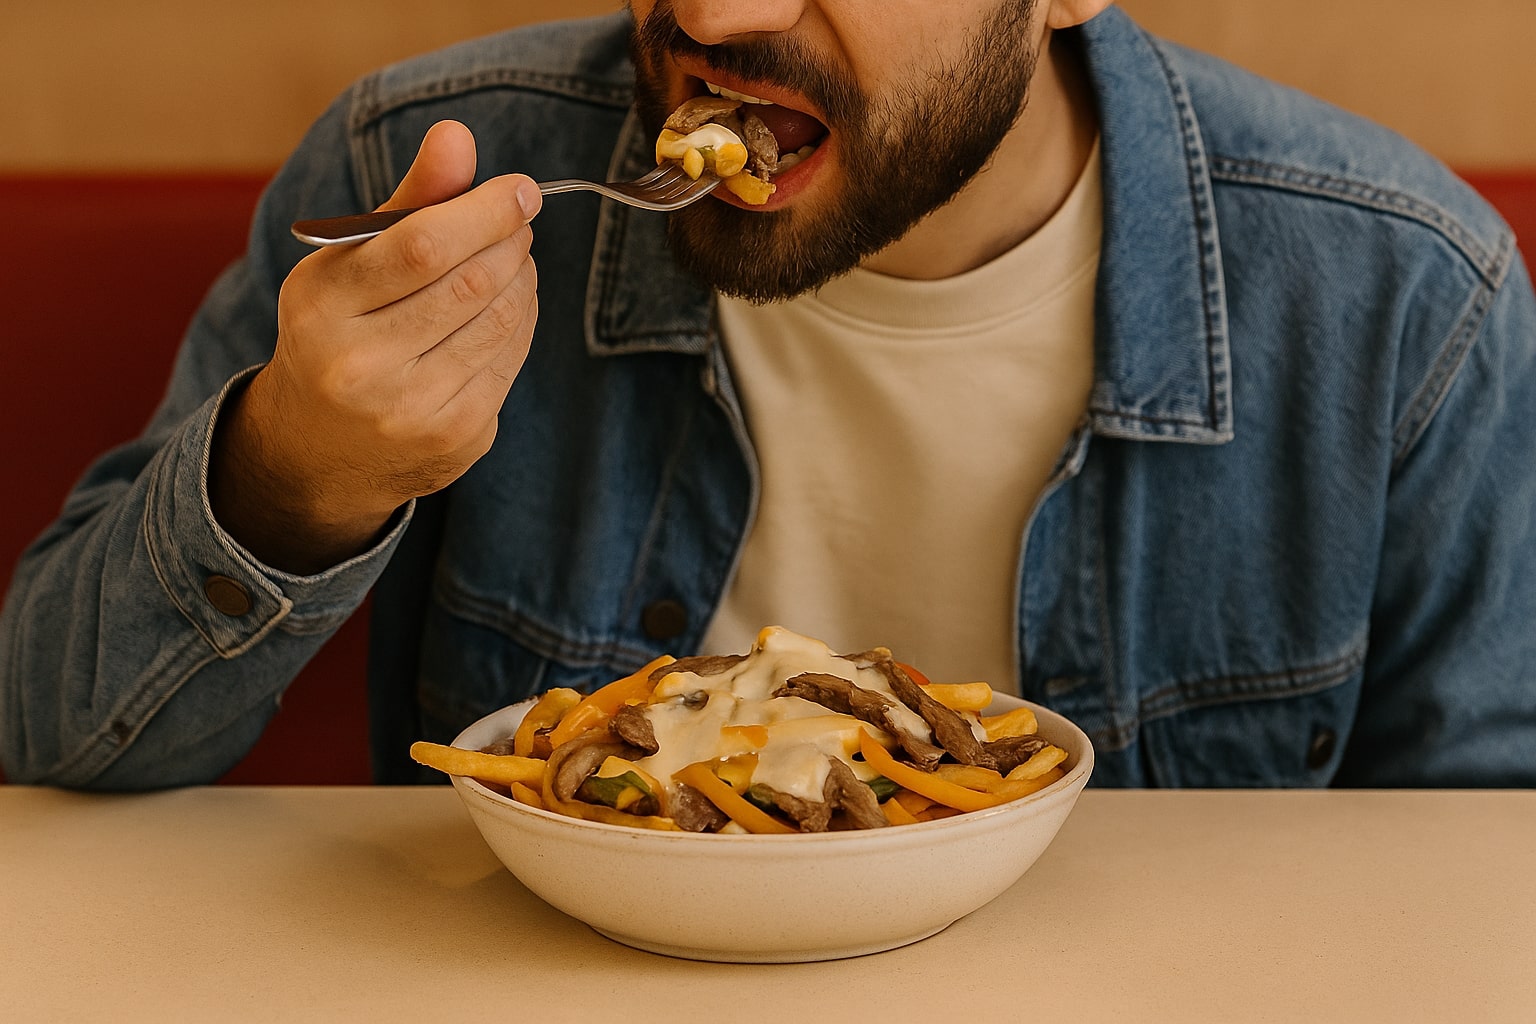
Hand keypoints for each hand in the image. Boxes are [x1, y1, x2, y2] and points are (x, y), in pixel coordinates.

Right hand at [210, 120, 542, 573]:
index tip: (520, 189)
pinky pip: (509, 362)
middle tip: (519, 219)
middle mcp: (360, 366)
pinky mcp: (455, 439)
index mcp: (322, 307)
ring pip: (499, 323)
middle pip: (470, 284)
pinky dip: (521, 322)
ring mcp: (411, 411)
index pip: (422, 246)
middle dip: (509, 241)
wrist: (319, 449)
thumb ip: (408, 200)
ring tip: (514, 256)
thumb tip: (457, 136)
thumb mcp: (349, 262)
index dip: (484, 211)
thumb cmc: (339, 330)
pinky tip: (510, 305)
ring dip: (522, 278)